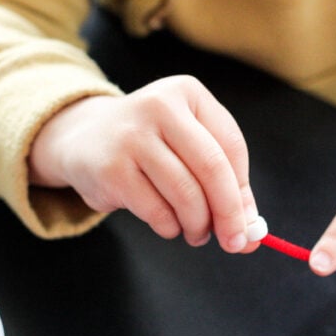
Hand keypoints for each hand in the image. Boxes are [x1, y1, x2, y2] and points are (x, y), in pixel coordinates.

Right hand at [29, 75, 258, 252]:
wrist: (81, 139)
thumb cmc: (149, 146)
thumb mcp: (188, 148)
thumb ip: (224, 185)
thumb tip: (253, 233)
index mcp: (186, 92)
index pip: (231, 146)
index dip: (242, 190)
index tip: (248, 223)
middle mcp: (159, 106)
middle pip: (213, 168)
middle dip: (229, 214)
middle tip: (235, 243)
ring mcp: (132, 137)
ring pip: (186, 194)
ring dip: (198, 225)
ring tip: (196, 233)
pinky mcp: (112, 169)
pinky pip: (157, 211)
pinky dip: (170, 227)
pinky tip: (168, 224)